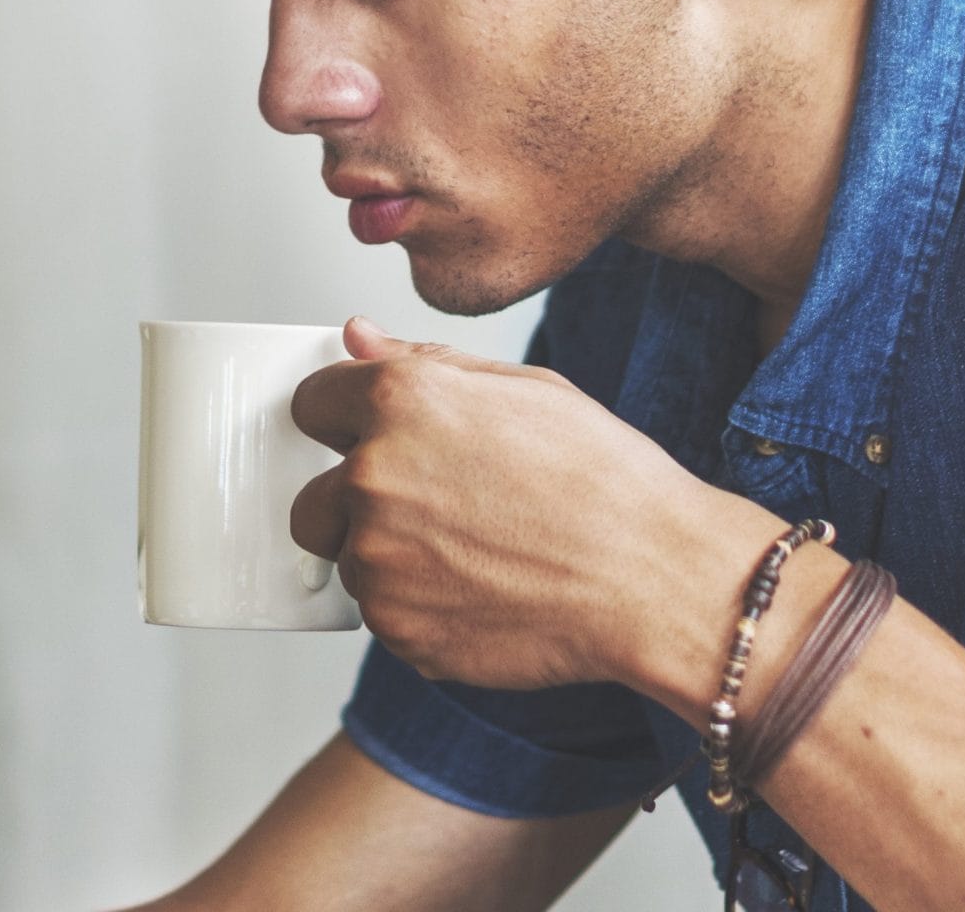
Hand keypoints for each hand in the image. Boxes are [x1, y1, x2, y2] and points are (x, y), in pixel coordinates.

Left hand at [289, 317, 743, 690]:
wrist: (653, 580)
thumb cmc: (605, 482)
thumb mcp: (523, 390)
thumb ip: (422, 364)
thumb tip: (358, 337)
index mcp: (398, 403)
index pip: (311, 404)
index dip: (344, 422)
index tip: (371, 440)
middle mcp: (373, 477)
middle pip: (311, 497)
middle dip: (355, 505)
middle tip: (437, 514)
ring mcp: (378, 559)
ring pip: (350, 561)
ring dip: (392, 561)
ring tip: (477, 555)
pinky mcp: (395, 626)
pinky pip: (383, 614)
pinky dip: (419, 609)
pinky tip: (484, 593)